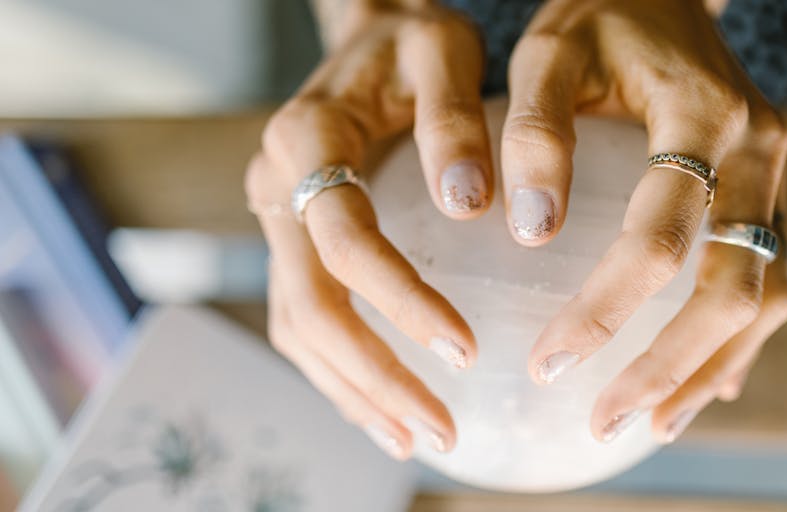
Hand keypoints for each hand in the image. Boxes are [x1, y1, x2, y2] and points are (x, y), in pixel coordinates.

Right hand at [245, 1, 491, 458]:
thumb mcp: (442, 51)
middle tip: (443, 429)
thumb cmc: (412, 40)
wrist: (370, 33)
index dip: (399, 301)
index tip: (465, 349)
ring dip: (356, 390)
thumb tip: (470, 205)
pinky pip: (302, 320)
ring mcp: (275, 217)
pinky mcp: (291, 240)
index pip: (342, 240)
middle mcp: (276, 184)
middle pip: (310, 303)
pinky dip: (340, 373)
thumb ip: (453, 119)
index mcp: (306, 138)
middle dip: (375, 375)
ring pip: (298, 326)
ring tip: (416, 438)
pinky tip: (384, 409)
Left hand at [510, 0, 786, 442]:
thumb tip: (533, 233)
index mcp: (706, 116)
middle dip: (669, 368)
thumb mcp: (549, 51)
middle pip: (734, 287)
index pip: (660, 239)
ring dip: (709, 368)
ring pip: (765, 294)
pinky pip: (765, 278)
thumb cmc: (601, 16)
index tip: (548, 364)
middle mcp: (760, 153)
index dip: (605, 311)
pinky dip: (733, 340)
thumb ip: (536, 133)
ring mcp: (776, 177)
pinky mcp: (769, 194)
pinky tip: (697, 384)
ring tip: (651, 422)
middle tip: (605, 421)